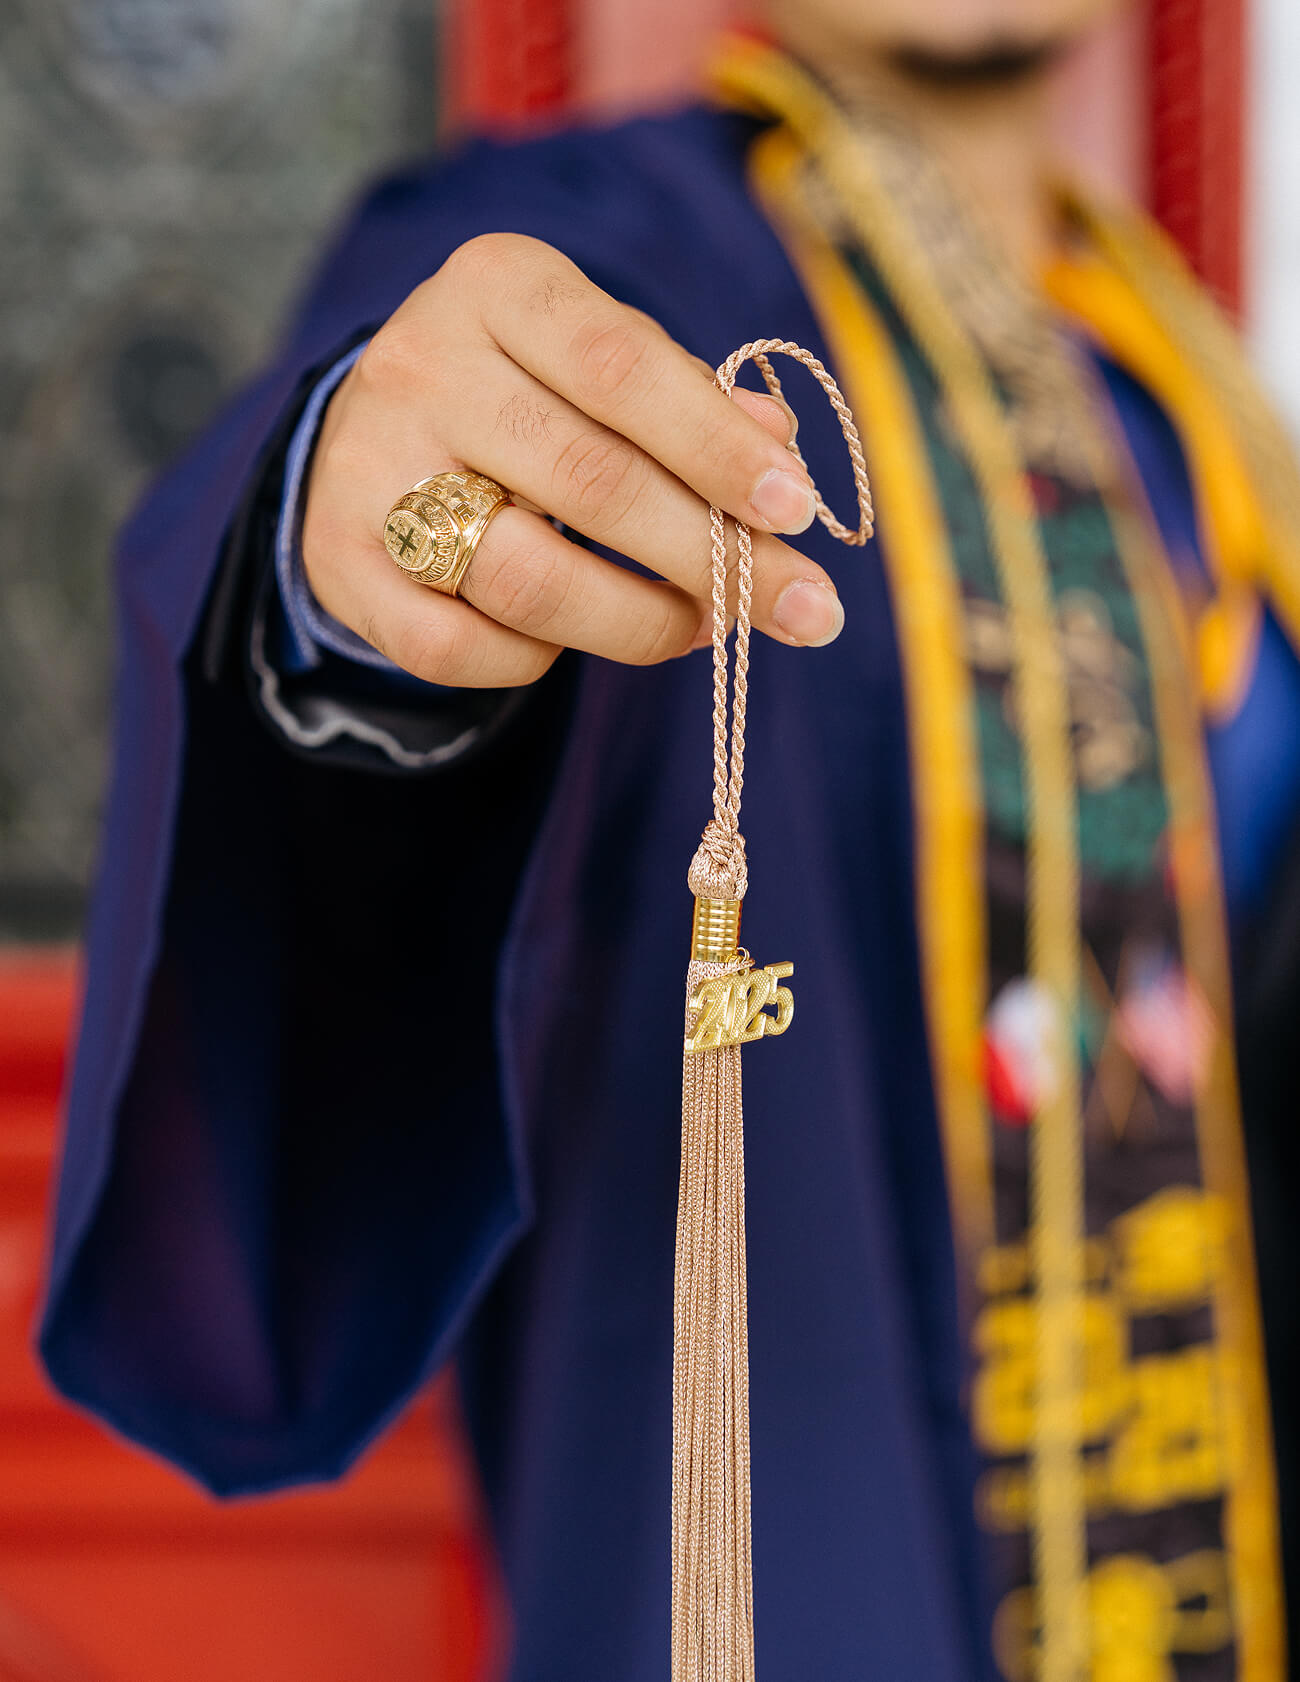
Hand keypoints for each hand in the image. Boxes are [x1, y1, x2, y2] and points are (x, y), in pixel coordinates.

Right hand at [302, 233, 845, 687]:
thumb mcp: (602, 361)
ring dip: (641, 623)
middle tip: (799, 609)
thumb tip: (780, 451)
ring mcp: (370, 470)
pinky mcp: (342, 566)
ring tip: (701, 627)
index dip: (718, 447)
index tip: (798, 511)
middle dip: (712, 558)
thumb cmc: (526, 395)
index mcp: (500, 286)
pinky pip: (458, 649)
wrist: (366, 436)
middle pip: (590, 482)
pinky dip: (535, 662)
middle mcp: (423, 365)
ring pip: (528, 579)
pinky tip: (573, 641)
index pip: (624, 366)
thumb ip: (688, 398)